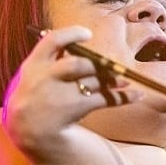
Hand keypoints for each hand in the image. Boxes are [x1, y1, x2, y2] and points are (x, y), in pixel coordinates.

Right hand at [2, 25, 140, 148]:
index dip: (72, 35)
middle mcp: (45, 79)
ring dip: (114, 79)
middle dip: (97, 64)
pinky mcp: (74, 111)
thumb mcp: (35, 74)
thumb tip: (84, 40)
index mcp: (34, 65)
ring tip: (125, 80)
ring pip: (94, 82)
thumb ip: (54, 58)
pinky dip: (124, 97)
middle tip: (111, 65)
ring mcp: (59, 97)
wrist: (29, 130)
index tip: (88, 34)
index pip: (52, 42)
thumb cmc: (37, 95)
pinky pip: (104, 100)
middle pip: (78, 64)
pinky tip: (136, 95)